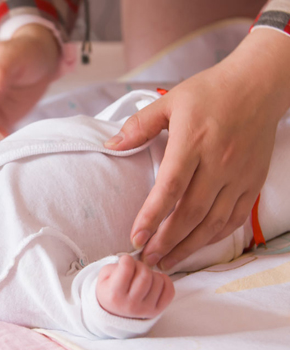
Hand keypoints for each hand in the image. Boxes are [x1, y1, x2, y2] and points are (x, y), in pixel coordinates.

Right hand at [96, 255, 173, 318]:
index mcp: (115, 295)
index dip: (126, 259)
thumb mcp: (104, 277)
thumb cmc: (109, 290)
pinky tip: (155, 280)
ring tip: (142, 277)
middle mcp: (131, 304)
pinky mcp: (157, 311)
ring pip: (158, 281)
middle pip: (145, 274)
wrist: (114, 313)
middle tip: (135, 268)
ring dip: (151, 273)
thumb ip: (116, 266)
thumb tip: (135, 262)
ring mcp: (146, 309)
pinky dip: (165, 281)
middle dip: (140, 265)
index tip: (125, 261)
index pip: (127, 268)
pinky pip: (169, 291)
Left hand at [105, 29, 289, 270]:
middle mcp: (218, 162)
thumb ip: (139, 125)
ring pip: (214, 221)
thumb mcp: (169, 101)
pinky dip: (215, 236)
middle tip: (148, 259)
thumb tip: (110, 145)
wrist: (259, 85)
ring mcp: (239, 175)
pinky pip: (235, 217)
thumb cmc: (210, 92)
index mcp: (193, 141)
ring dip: (190, 246)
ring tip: (168, 261)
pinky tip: (198, 246)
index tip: (136, 237)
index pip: (170, 187)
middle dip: (167, 241)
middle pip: (191, 212)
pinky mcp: (253, 182)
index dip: (152, 216)